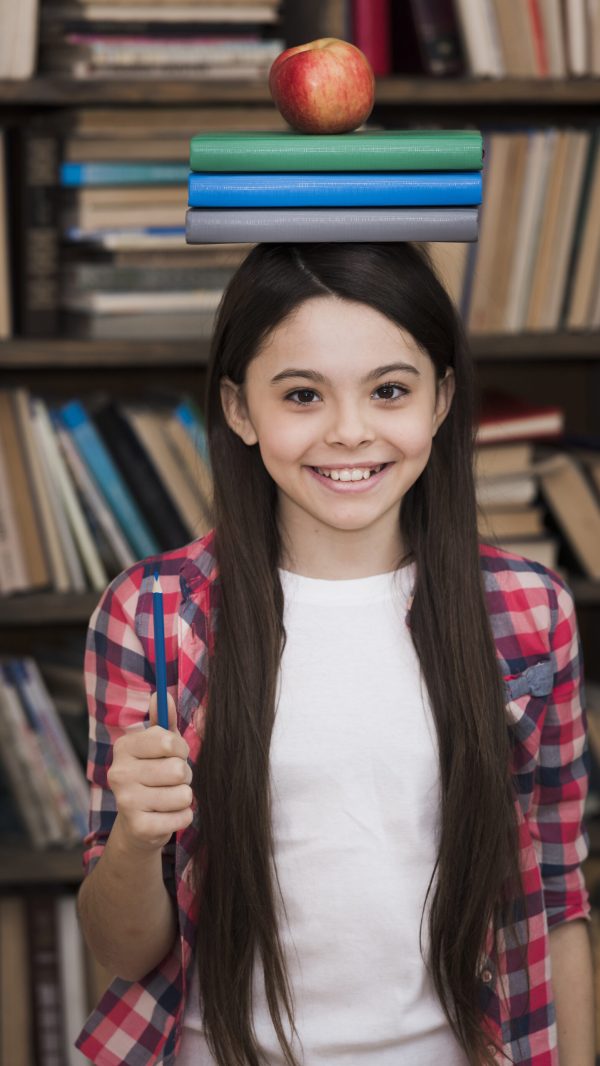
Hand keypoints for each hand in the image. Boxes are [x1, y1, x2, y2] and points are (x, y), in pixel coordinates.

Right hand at [108, 692, 193, 852]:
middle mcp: (119, 772)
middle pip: (179, 770)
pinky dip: (182, 816)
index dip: (181, 749)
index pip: (170, 742)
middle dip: (184, 775)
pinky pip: (183, 817)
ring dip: (183, 796)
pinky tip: (167, 816)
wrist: (138, 823)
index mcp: (124, 747)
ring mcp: (126, 802)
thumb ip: (164, 721)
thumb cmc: (153, 774)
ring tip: (168, 797)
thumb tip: (161, 693)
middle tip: (171, 780)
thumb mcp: (159, 745)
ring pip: (183, 794)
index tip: (173, 755)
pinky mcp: (139, 827)